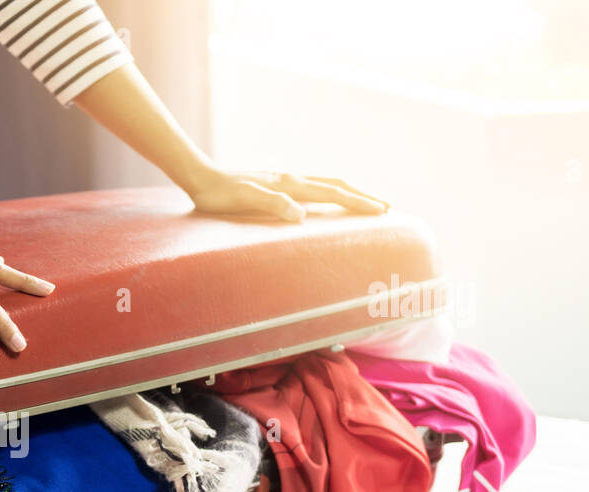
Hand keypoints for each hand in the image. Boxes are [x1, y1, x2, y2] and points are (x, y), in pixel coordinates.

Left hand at [186, 168, 388, 221]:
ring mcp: (284, 180)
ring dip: (349, 193)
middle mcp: (291, 179)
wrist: (201, 178)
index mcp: (289, 185)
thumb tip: (301, 215)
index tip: (382, 211)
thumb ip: (273, 205)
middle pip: (336, 185)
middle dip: (362, 197)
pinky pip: (311, 187)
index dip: (358, 203)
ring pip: (326, 184)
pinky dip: (329, 192)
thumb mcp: (244, 201)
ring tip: (365, 202)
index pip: (332, 194)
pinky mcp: (275, 184)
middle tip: (387, 208)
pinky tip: (326, 200)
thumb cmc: (219, 195)